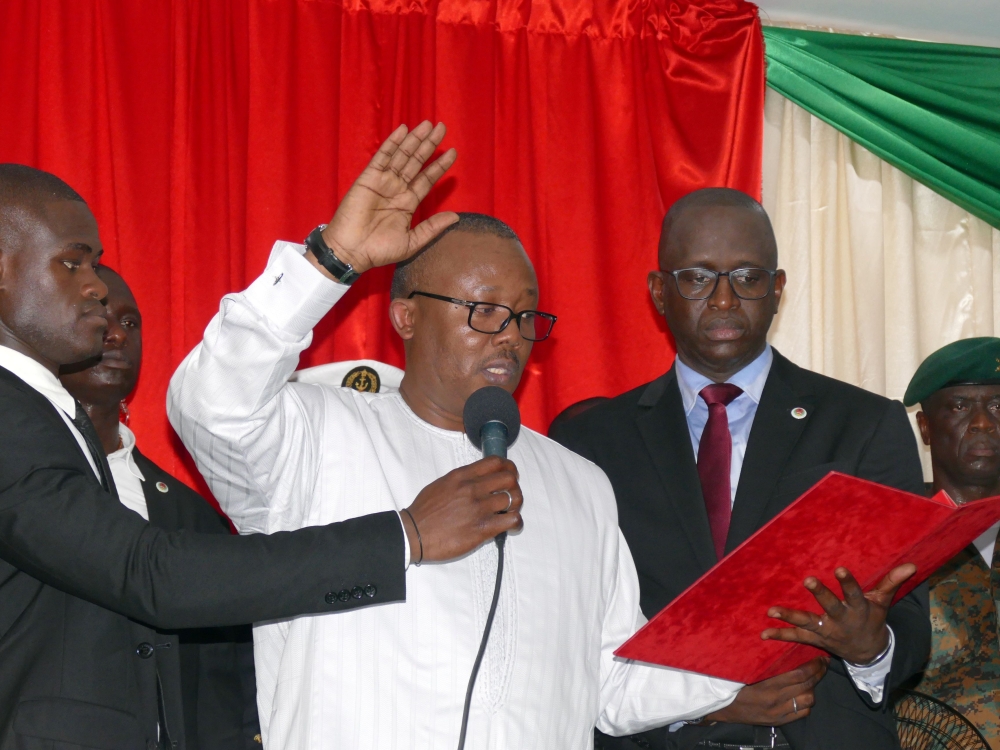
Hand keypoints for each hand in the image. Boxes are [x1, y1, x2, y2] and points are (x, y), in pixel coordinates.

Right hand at [315, 121, 458, 275]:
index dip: (439, 165)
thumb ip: (433, 228)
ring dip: (414, 140)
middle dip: (429, 145)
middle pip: (416, 162)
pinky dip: (392, 143)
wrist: (351, 252)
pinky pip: (382, 157)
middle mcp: (397, 189)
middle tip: (442, 127)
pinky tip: (403, 130)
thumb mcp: (412, 242)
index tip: (453, 152)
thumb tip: (456, 217)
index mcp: (408, 203)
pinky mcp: (368, 178)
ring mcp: (383, 182)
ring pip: (402, 155)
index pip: (427, 179)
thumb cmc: (379, 250)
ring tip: (428, 125)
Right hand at [401, 456, 523, 563]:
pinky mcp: (482, 528)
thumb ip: (461, 479)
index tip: (509, 474)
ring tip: (508, 512)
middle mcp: (472, 488)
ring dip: (515, 505)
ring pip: (514, 498)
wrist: (414, 534)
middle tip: (510, 495)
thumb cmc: (424, 511)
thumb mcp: (441, 484)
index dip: (508, 467)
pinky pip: (512, 520)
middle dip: (514, 486)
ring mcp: (479, 508)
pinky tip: (510, 526)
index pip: (496, 462)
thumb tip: (478, 480)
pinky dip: (516, 523)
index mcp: (462, 475)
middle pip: (509, 478)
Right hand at [706, 657, 827, 725]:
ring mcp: (779, 712)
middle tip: (823, 663)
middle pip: (806, 685)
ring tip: (813, 679)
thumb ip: (767, 664)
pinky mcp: (780, 721)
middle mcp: (776, 699)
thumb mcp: (749, 671)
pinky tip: (803, 695)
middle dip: (818, 673)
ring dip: (812, 688)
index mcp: (767, 684)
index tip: (818, 656)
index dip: (812, 665)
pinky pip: (802, 713)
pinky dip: (806, 703)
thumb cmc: (735, 684)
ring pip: (808, 700)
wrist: (725, 708)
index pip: (798, 674)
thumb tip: (786, 650)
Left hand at [761, 564, 915, 664]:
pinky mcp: (816, 638)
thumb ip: (891, 582)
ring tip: (772, 611)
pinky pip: (797, 637)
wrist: (868, 652)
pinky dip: (781, 634)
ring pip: (808, 623)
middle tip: (808, 580)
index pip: (854, 594)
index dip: (848, 582)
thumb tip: (911, 564)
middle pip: (831, 607)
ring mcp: (827, 631)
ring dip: (790, 617)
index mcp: (858, 608)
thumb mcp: (883, 602)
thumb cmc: (872, 619)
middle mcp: (842, 620)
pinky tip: (764, 632)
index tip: (840, 568)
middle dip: (820, 595)